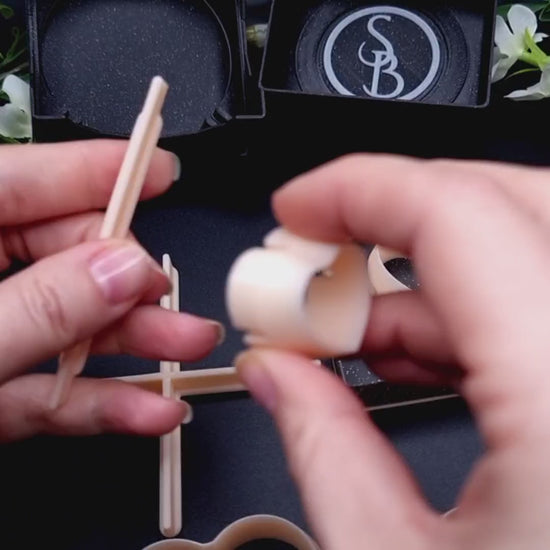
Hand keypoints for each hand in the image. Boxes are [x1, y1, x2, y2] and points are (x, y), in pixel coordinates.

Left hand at [0, 140, 221, 441]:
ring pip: (66, 325)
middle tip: (166, 293)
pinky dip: (101, 399)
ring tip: (188, 347)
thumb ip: (41, 307)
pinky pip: (51, 386)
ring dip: (132, 342)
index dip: (95, 169)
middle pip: (59, 256)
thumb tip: (124, 271)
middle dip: (126, 278)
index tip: (158, 168)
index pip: (22, 179)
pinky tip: (148, 408)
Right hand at [236, 154, 549, 548]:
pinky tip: (424, 352)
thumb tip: (276, 372)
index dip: (357, 189)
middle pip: (511, 200)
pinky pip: (545, 302)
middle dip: (396, 212)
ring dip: (429, 274)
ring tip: (357, 328)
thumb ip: (321, 447)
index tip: (295, 209)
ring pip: (531, 246)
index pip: (456, 211)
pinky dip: (478, 310)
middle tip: (323, 252)